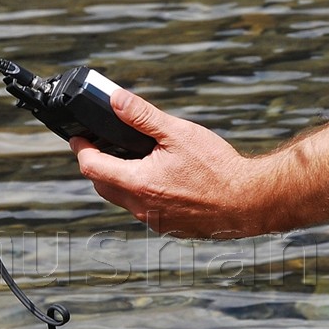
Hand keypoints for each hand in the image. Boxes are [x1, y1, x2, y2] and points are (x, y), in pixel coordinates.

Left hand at [72, 89, 269, 238]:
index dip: (81, 148)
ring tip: (135, 158)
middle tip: (104, 144)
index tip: (79, 137)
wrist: (249, 201)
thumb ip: (142, 116)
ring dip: (121, 179)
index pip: (91, 166)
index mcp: (138, 183)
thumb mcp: (178, 133)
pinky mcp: (169, 228)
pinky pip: (144, 209)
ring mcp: (155, 221)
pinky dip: (142, 192)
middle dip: (98, 164)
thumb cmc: (218, 168)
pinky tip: (161, 178)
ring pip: (123, 199)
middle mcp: (142, 207)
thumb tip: (116, 100)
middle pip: (102, 185)